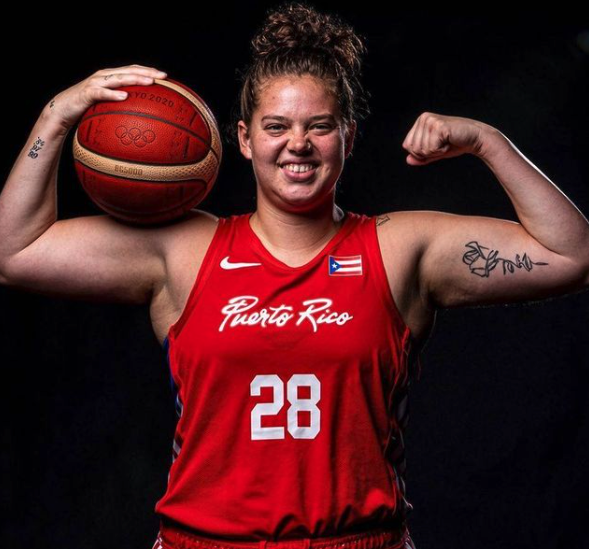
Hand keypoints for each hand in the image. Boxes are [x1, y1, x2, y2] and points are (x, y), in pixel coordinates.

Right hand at [47, 64, 167, 131]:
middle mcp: (104, 76)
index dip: (148, 70)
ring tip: (149, 82)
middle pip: (128, 70)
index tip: (165, 76)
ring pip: (118, 78)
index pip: (132, 69)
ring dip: (134, 79)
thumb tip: (142, 116)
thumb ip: (122, 104)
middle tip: (163, 77)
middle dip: (147, 72)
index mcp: (111, 77)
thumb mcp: (108, 104)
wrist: (62, 110)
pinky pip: (101, 93)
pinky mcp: (87, 93)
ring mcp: (95, 83)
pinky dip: (113, 94)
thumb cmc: (87, 108)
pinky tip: (124, 97)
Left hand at [402, 112, 489, 165]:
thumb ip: (421, 156)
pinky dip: (442, 150)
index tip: (437, 145)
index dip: (421, 152)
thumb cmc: (455, 144)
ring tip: (447, 142)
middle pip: (413, 148)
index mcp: (420, 121)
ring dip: (436, 151)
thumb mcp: (435, 152)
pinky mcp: (439, 126)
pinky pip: (431, 148)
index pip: (407, 145)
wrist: (476, 138)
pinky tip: (450, 141)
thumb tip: (408, 160)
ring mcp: (430, 121)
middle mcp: (423, 118)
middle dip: (429, 153)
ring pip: (422, 149)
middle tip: (443, 144)